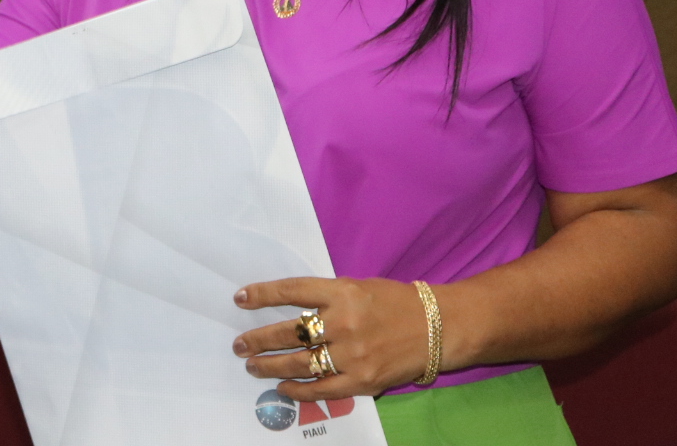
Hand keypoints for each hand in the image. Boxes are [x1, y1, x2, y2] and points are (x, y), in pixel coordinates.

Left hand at [231, 276, 431, 401]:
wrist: (437, 327)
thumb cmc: (394, 302)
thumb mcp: (357, 286)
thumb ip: (325, 297)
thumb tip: (287, 308)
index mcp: (341, 292)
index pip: (291, 291)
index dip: (262, 295)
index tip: (240, 299)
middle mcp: (343, 322)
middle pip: (289, 332)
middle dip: (258, 339)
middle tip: (239, 345)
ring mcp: (352, 355)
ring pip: (300, 364)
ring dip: (271, 366)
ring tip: (253, 366)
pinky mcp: (362, 381)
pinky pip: (321, 389)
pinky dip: (298, 390)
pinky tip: (282, 387)